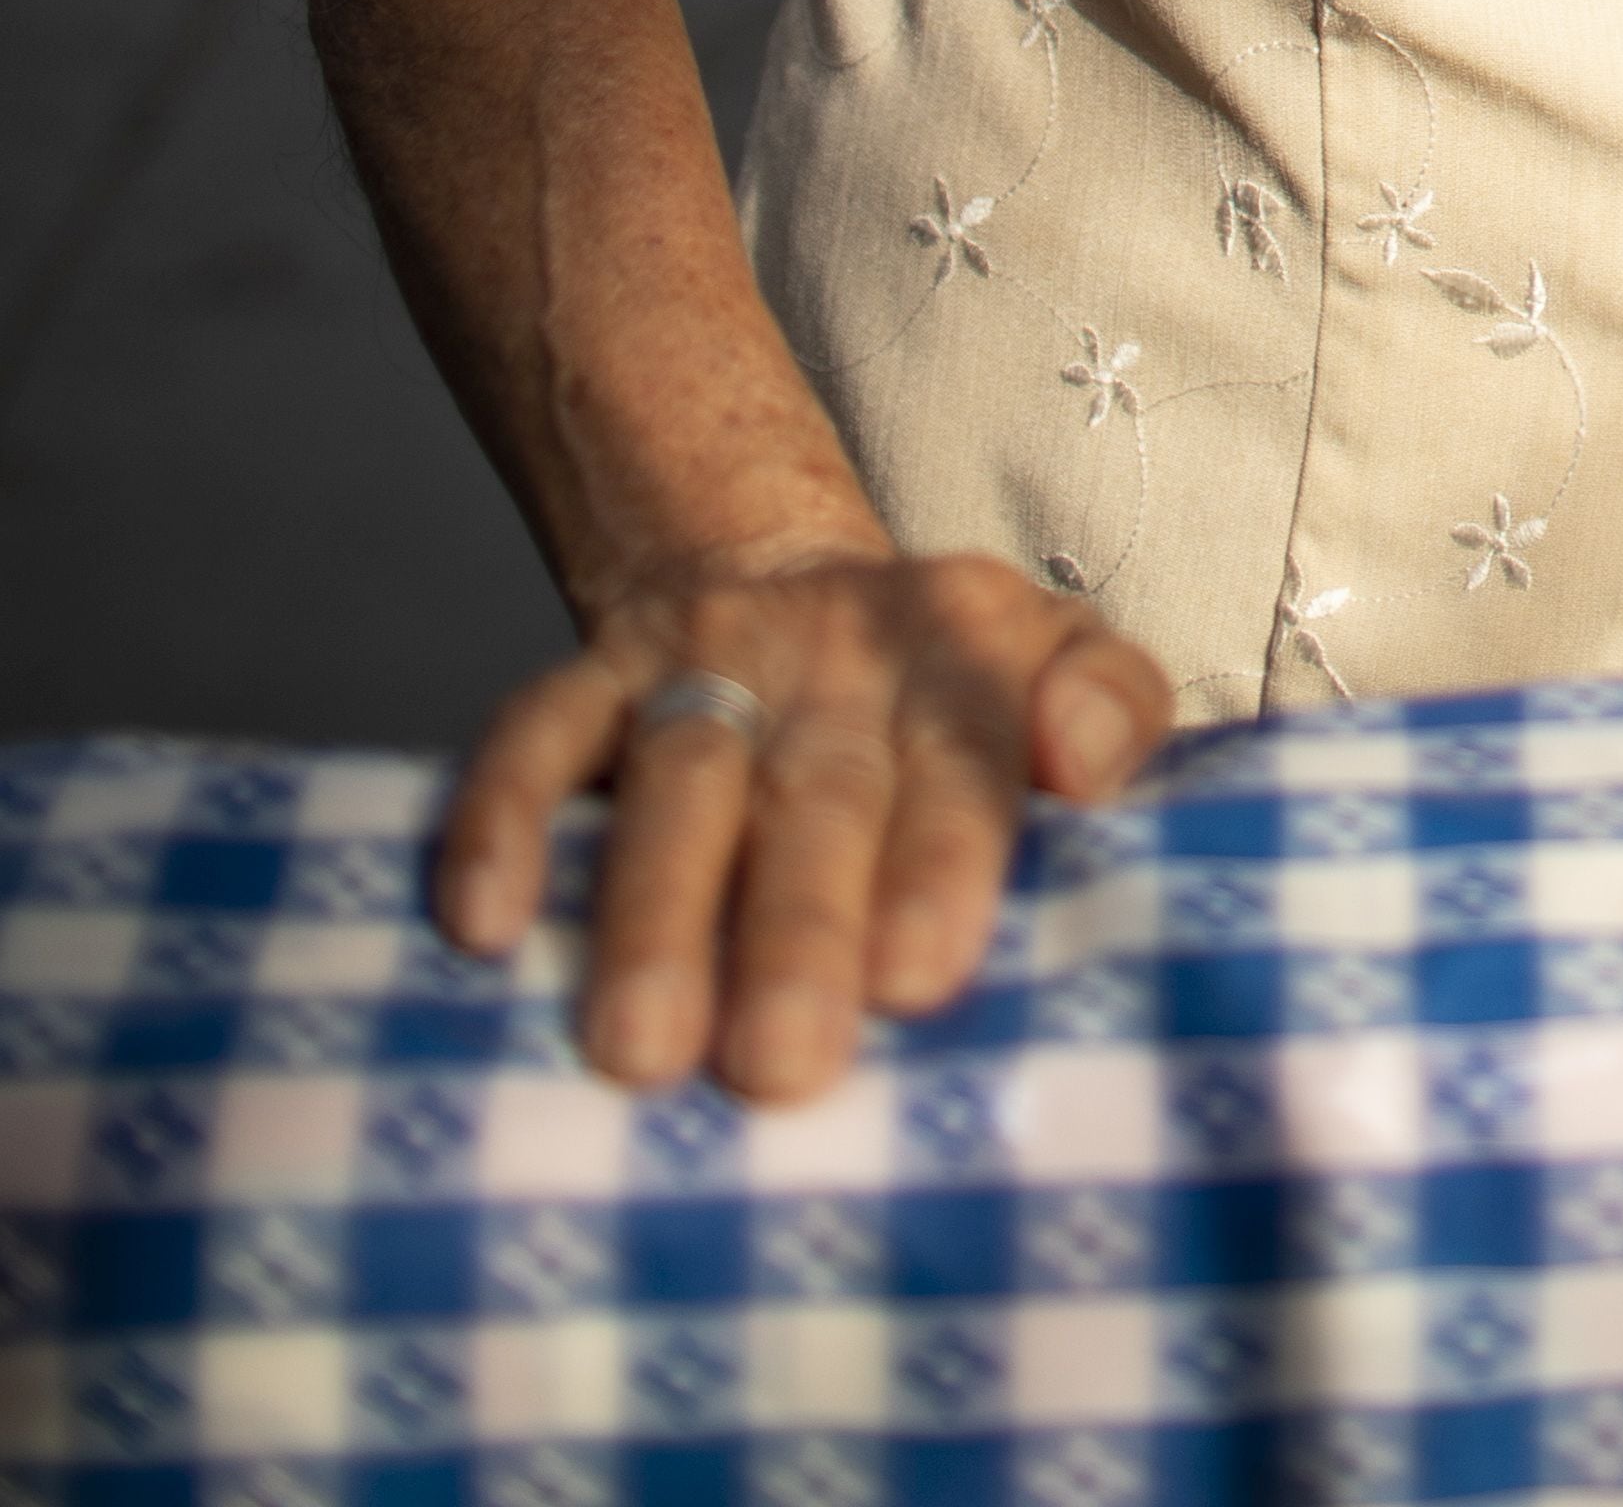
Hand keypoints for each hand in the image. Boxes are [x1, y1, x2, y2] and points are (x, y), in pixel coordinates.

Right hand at [431, 545, 1175, 1099]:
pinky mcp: (592, 673)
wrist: (792, 586)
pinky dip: (502, 822)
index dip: (942, 860)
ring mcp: (705, 659)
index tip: (920, 975)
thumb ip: (1110, 710)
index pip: (964, 757)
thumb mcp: (1064, 663)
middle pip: (820, 791)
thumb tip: (1088, 760)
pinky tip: (483, 927)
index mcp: (963, 655)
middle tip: (782, 1064)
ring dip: (658, 912)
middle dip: (799, 928)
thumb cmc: (954, 693)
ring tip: (642, 1048)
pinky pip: (535, 733)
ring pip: (681, 777)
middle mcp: (834, 651)